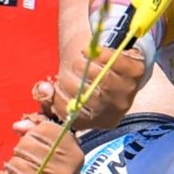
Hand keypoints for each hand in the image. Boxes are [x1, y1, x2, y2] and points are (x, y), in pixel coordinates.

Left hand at [0, 114, 83, 173]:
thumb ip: (38, 129)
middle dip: (20, 150)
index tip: (33, 141)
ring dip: (12, 166)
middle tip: (25, 159)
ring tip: (19, 172)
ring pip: (15, 163)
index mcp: (73, 153)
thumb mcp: (55, 147)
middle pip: (26, 145)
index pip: (43, 129)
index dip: (32, 133)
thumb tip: (17, 126)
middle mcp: (65, 171)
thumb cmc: (53, 169)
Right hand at [33, 47, 147, 130]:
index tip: (55, 85)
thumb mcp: (65, 97)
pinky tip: (91, 52)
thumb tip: (37, 98)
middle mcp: (116, 110)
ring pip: (101, 78)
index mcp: (100, 121)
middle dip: (73, 80)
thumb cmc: (87, 85)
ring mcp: (128, 92)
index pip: (77, 117)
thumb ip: (46, 101)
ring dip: (85, 65)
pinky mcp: (136, 71)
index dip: (61, 100)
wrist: (116, 67)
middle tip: (71, 68)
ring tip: (81, 60)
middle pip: (90, 96)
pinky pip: (114, 61)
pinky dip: (99, 54)